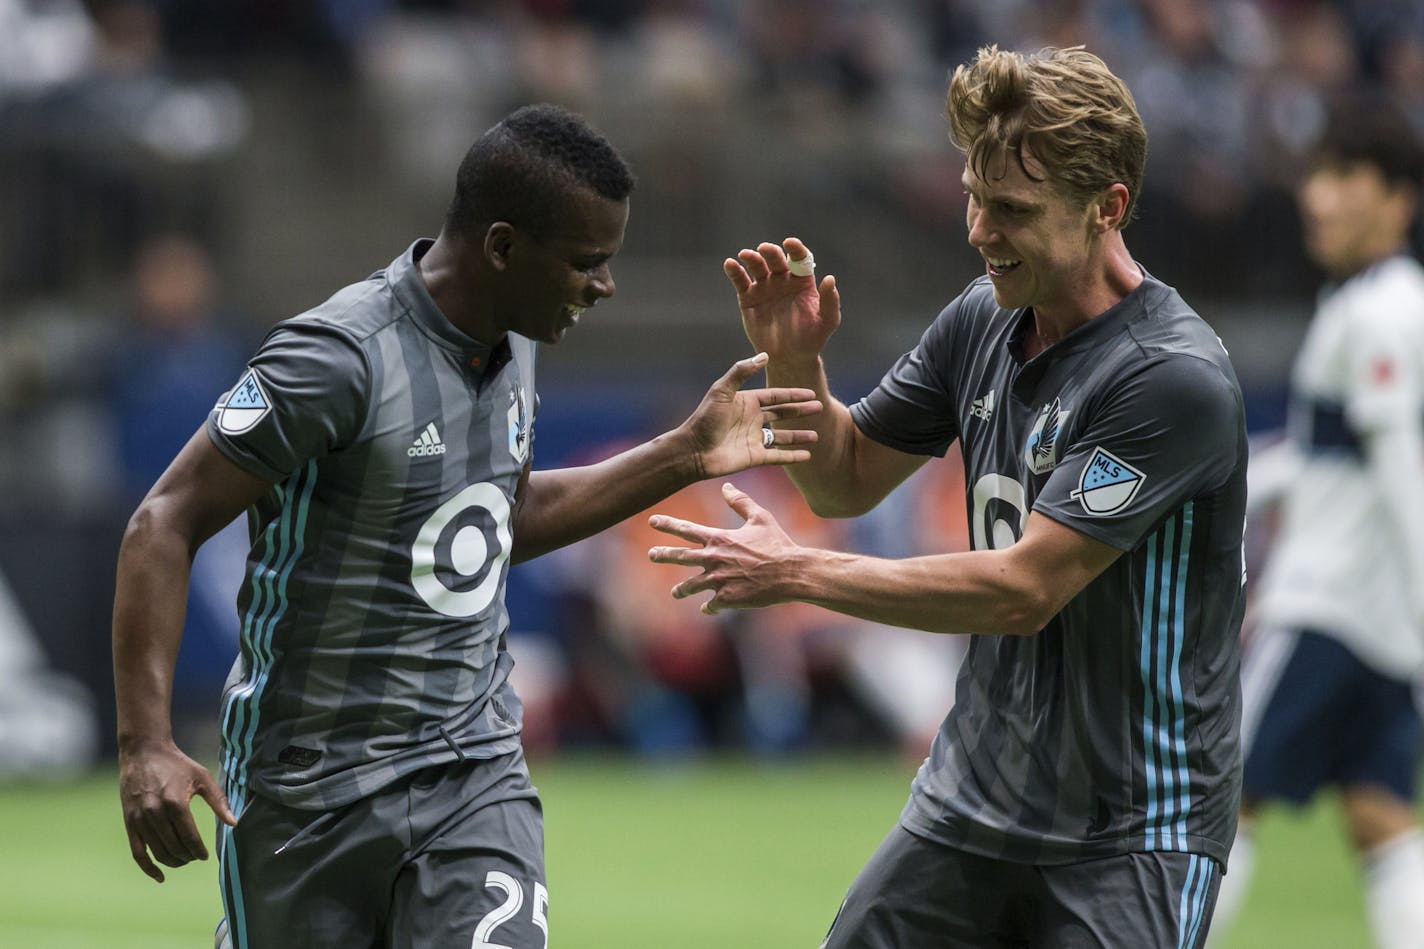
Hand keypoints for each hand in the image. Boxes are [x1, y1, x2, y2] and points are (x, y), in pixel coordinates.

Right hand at [119, 739, 236, 882]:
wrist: (143, 752)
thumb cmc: (177, 764)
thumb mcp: (202, 777)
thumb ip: (219, 801)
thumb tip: (234, 823)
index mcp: (175, 803)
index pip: (189, 838)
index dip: (198, 851)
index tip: (204, 856)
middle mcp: (155, 813)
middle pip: (174, 847)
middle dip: (187, 857)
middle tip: (195, 857)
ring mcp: (140, 819)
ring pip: (158, 852)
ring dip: (172, 862)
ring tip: (183, 861)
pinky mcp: (129, 822)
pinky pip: (137, 852)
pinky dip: (148, 867)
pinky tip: (160, 876)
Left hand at [648, 482, 800, 613]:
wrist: (790, 572)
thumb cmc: (777, 544)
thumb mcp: (760, 518)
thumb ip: (741, 502)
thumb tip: (726, 487)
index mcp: (719, 538)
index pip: (686, 529)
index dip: (667, 524)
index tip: (652, 521)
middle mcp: (713, 559)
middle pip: (680, 557)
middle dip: (663, 555)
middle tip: (651, 555)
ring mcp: (718, 580)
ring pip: (690, 586)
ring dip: (681, 589)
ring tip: (675, 592)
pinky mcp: (726, 599)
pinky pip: (711, 604)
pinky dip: (709, 606)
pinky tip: (707, 608)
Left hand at [683, 352, 821, 478]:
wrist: (693, 450)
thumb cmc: (705, 418)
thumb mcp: (722, 390)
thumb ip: (741, 371)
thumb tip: (765, 355)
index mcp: (747, 402)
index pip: (776, 396)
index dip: (793, 395)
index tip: (811, 393)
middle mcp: (752, 419)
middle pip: (782, 414)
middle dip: (800, 411)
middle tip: (820, 407)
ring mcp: (754, 439)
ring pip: (782, 436)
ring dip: (799, 435)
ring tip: (816, 435)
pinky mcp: (754, 457)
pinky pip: (778, 456)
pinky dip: (792, 456)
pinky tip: (807, 456)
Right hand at [724, 238, 840, 365]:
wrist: (791, 357)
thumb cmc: (813, 338)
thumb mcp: (827, 321)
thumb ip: (830, 300)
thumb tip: (830, 278)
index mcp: (802, 280)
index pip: (799, 259)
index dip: (796, 249)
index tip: (790, 243)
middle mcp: (782, 280)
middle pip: (776, 260)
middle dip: (771, 252)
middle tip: (765, 249)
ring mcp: (764, 287)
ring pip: (757, 267)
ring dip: (751, 259)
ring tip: (745, 255)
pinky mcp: (748, 298)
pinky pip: (741, 281)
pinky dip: (734, 272)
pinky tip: (730, 264)